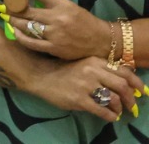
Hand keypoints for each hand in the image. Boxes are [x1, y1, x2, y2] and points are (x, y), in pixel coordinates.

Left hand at [0, 0, 116, 62]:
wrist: (101, 41)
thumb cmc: (83, 21)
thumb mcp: (69, 5)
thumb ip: (49, 2)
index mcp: (63, 5)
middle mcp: (58, 19)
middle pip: (27, 10)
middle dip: (11, 7)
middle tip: (2, 5)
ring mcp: (55, 35)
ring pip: (26, 26)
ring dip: (12, 20)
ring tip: (5, 16)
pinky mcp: (54, 48)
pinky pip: (31, 42)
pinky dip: (20, 36)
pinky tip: (14, 31)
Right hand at [26, 55, 142, 122]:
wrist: (40, 75)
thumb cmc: (63, 70)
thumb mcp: (84, 63)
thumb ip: (101, 68)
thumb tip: (125, 78)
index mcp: (95, 61)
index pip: (124, 72)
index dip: (137, 83)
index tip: (142, 91)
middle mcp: (92, 71)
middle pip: (122, 86)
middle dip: (130, 99)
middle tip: (131, 106)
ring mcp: (85, 85)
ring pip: (113, 99)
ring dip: (119, 108)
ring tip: (117, 111)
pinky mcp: (78, 99)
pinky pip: (102, 111)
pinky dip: (110, 116)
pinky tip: (110, 117)